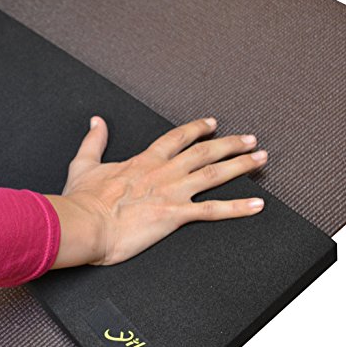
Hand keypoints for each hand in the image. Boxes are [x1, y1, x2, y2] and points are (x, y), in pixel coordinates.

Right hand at [46, 117, 267, 267]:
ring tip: (260, 160)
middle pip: (204, 152)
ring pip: (214, 174)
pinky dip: (237, 208)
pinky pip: (213, 211)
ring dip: (240, 166)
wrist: (85, 224)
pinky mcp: (175, 215)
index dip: (197, 129)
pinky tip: (256, 205)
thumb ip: (94, 141)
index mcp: (144, 160)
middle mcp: (163, 172)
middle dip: (229, 143)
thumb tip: (96, 121)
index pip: (177, 138)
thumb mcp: (84, 164)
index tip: (212, 123)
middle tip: (250, 139)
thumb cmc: (84, 200)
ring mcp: (172, 192)